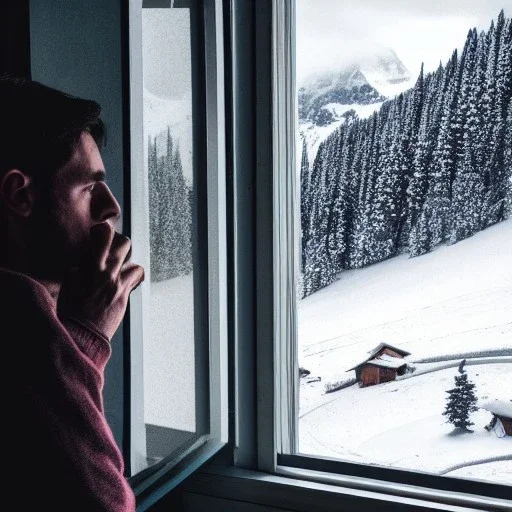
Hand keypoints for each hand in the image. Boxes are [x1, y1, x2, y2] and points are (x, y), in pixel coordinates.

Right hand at [58, 223, 144, 340]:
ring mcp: (117, 282)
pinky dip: (134, 274)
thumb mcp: (69, 282)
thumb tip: (90, 257)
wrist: (80, 333)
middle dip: (119, 243)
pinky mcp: (125, 293)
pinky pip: (138, 273)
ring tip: (118, 267)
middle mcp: (105, 271)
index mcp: (87, 265)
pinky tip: (127, 279)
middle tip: (112, 250)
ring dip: (126, 260)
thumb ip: (82, 266)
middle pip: (124, 243)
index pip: (103, 234)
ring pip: (133, 259)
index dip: (104, 231)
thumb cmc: (71, 309)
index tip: (100, 234)